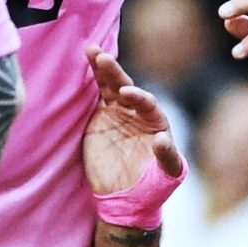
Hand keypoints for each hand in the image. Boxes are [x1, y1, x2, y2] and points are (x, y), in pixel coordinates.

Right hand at [82, 47, 183, 192]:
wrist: (126, 196)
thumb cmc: (153, 186)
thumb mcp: (166, 174)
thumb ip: (168, 157)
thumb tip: (161, 139)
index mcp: (156, 122)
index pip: (147, 104)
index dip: (138, 98)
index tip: (126, 93)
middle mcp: (136, 113)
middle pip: (125, 87)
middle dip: (115, 73)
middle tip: (103, 58)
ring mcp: (116, 113)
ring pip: (108, 86)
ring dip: (100, 69)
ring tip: (91, 50)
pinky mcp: (98, 119)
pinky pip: (92, 97)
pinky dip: (87, 82)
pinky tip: (80, 65)